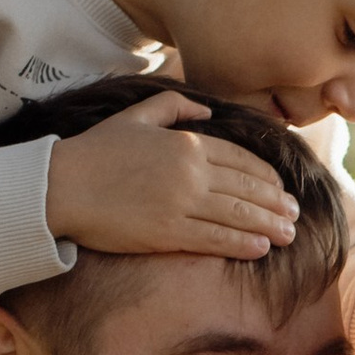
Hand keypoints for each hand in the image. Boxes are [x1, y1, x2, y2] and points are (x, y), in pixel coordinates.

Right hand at [43, 92, 301, 260]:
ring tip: (287, 234)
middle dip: (275, 203)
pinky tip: (261, 249)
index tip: (280, 187)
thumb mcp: (134, 116)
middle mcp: (190, 172)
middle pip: (247, 188)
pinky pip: (215, 239)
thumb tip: (206, 110)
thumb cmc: (94, 151)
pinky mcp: (168, 233)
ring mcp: (180, 204)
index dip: (266, 176)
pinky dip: (242, 244)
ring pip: (238, 215)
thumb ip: (173, 106)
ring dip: (268, 225)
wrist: (60, 186)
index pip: (240, 159)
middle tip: (294, 214)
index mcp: (185, 142)